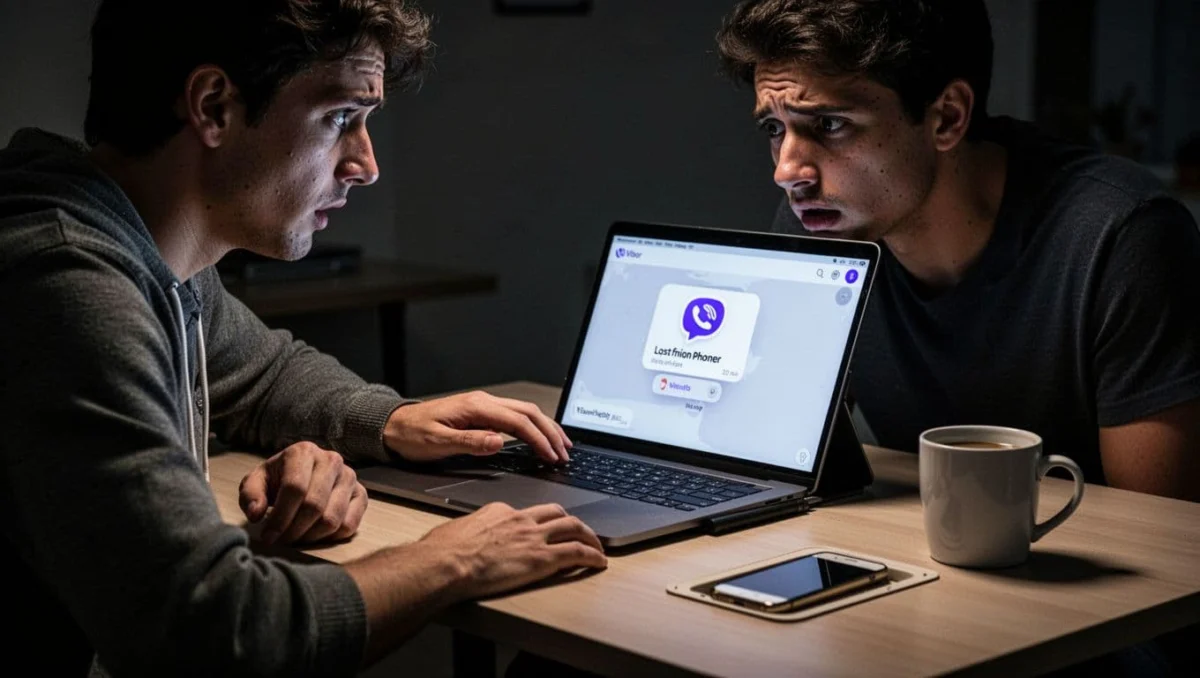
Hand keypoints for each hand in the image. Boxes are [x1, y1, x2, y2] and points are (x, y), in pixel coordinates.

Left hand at [239, 442, 366, 545]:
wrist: (302, 474)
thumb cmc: (277, 480)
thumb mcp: (256, 482)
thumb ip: (250, 495)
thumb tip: (256, 514)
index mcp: (303, 452)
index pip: (295, 488)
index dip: (280, 518)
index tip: (268, 537)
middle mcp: (331, 460)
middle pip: (314, 506)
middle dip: (294, 530)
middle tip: (282, 541)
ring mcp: (349, 477)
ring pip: (332, 519)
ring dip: (311, 537)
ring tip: (296, 538)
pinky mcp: (360, 494)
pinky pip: (350, 525)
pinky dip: (331, 538)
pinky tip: (315, 535)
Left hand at [385, 391, 571, 462]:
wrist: (393, 426)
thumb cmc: (412, 435)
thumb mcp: (437, 443)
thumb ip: (469, 442)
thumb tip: (498, 442)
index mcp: (476, 407)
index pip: (518, 421)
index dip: (539, 439)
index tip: (552, 456)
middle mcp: (484, 402)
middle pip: (529, 412)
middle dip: (551, 432)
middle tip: (565, 454)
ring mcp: (484, 406)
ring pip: (525, 412)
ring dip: (545, 428)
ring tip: (561, 446)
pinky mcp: (482, 413)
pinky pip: (515, 417)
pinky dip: (533, 428)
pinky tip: (540, 438)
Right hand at [419, 502, 606, 600]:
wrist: (445, 563)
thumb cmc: (442, 552)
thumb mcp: (456, 532)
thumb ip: (469, 533)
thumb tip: (463, 539)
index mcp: (500, 511)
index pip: (528, 512)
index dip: (540, 520)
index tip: (544, 528)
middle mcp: (521, 519)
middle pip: (556, 513)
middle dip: (572, 521)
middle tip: (580, 531)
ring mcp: (533, 537)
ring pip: (573, 527)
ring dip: (589, 536)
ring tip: (597, 545)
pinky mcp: (542, 558)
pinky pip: (576, 553)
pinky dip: (592, 555)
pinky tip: (599, 561)